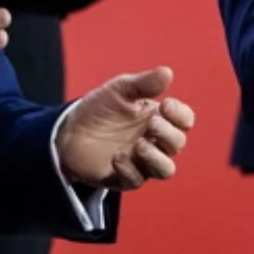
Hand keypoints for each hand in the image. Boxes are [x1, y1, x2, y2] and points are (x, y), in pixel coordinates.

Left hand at [55, 67, 194, 190]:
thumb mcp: (118, 90)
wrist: (68, 131)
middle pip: (177, 144)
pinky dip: (129, 169)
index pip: (184, 121)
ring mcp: (140, 162)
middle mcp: (154, 142)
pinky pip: (136, 180)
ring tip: (139, 144)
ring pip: (166, 169)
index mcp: (158, 118)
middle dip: (168, 134)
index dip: (181, 115)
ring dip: (157, 158)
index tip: (165, 105)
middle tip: (150, 124)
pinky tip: (116, 157)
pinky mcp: (123, 178)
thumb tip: (168, 73)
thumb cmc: (99, 109)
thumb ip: (143, 84)